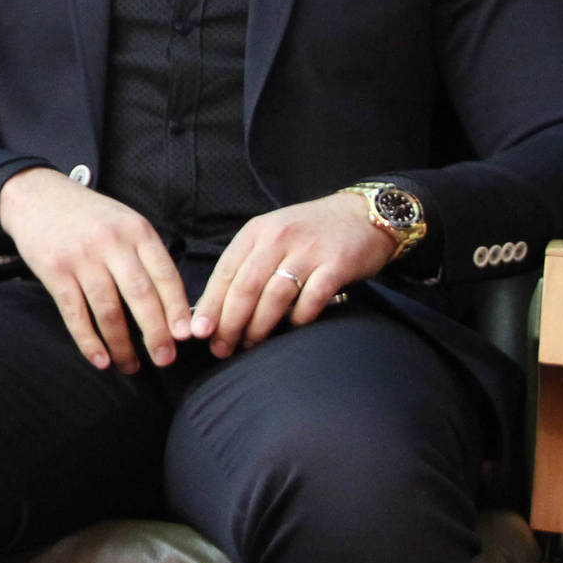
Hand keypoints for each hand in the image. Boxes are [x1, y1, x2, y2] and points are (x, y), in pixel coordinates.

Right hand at [0, 168, 191, 370]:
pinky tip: (100, 359)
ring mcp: (81, 257)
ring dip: (122, 344)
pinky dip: (89, 341)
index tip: (186, 336)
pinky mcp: (54, 271)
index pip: (165, 275)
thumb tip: (173, 305)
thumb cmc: (88, 216)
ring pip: (108, 310)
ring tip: (131, 366)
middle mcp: (111, 242)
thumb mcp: (125, 221)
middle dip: (156, 333)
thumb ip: (146, 255)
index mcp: (137, 230)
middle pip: (140, 295)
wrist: (36, 196)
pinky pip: (75, 314)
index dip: (178, 309)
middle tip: (165, 359)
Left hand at [188, 192, 398, 357]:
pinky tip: (292, 328)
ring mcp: (309, 250)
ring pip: (274, 295)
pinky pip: (311, 298)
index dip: (210, 304)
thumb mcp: (273, 236)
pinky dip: (299, 318)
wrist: (363, 214)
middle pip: (246, 287)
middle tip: (221, 348)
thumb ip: (247, 265)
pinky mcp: (337, 264)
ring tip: (251, 344)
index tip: (198, 332)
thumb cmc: (311, 233)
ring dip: (259, 326)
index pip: (225, 271)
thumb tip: (215, 308)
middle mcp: (279, 237)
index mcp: (257, 231)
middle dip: (230, 323)